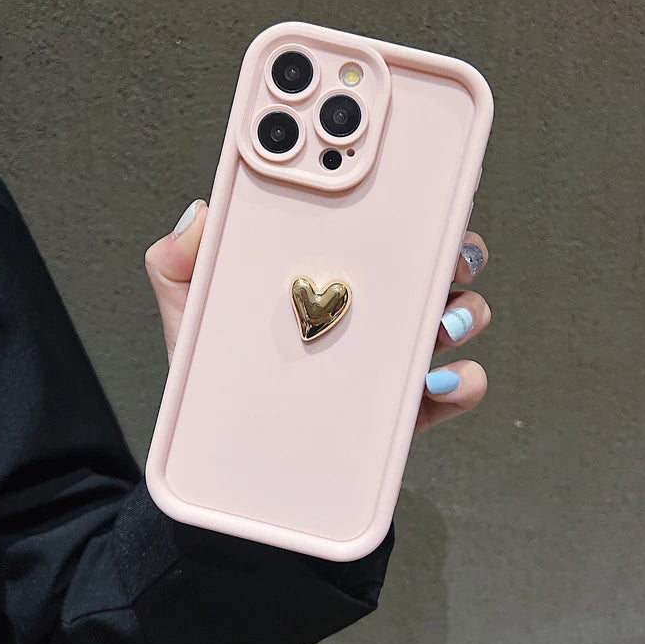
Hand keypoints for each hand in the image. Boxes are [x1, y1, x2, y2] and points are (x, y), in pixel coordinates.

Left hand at [145, 201, 489, 433]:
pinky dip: (462, 382)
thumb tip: (200, 214)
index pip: (375, 232)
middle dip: (455, 251)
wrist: (233, 456)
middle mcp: (371, 313)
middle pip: (434, 267)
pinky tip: (439, 379)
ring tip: (442, 321)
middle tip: (445, 253)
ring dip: (465, 312)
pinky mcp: (407, 409)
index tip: (416, 187)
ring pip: (457, 319)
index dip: (403, 205)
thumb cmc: (220, 379)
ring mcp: (393, 360)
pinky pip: (453, 390)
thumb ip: (180, 265)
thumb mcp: (193, 316)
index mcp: (330, 280)